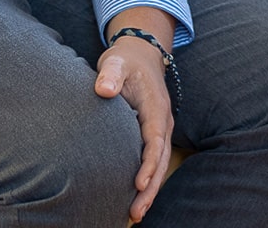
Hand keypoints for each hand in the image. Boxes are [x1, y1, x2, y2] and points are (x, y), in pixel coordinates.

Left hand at [95, 9, 178, 223]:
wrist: (140, 55)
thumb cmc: (125, 61)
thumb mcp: (116, 61)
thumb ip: (110, 74)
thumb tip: (105, 90)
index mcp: (156, 108)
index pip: (155, 140)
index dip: (149, 163)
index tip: (139, 183)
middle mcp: (162, 122)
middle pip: (160, 159)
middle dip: (150, 187)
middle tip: (136, 211)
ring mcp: (159, 130)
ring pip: (158, 164)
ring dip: (149, 189)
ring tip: (136, 213)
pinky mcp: (151, 135)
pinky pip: (152, 161)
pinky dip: (147, 181)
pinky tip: (135, 199)